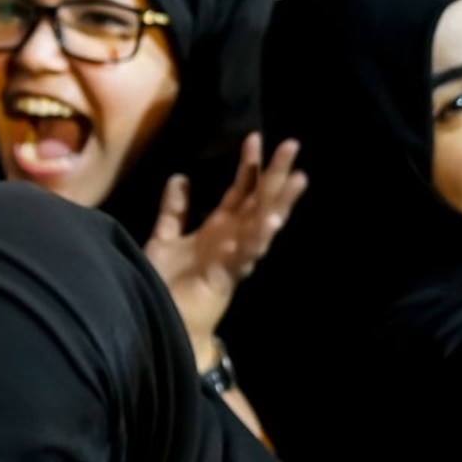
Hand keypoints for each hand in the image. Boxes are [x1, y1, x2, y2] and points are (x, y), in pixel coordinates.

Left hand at [142, 137, 306, 358]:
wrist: (163, 324)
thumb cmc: (164, 284)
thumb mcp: (164, 238)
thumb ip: (173, 209)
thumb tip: (180, 176)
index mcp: (220, 228)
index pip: (241, 190)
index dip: (249, 165)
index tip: (256, 138)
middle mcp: (232, 239)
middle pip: (259, 200)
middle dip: (275, 174)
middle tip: (292, 145)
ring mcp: (234, 257)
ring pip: (262, 224)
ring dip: (280, 202)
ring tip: (298, 179)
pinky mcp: (227, 276)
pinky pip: (245, 254)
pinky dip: (258, 238)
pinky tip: (271, 222)